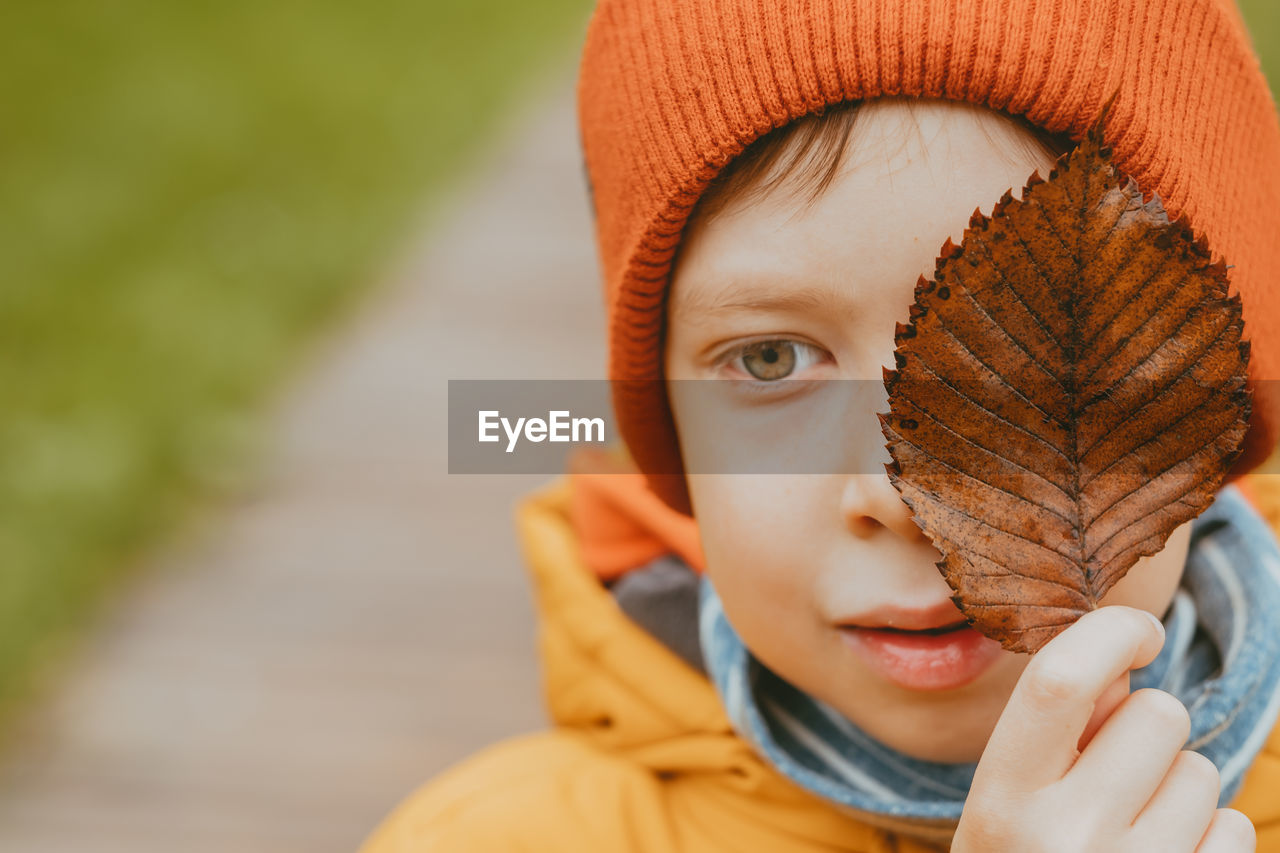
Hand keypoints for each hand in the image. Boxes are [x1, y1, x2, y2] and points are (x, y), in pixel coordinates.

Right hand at [952, 606, 1255, 851]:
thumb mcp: (1003, 808)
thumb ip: (1052, 734)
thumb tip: (1121, 661)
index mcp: (1000, 802)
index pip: (1061, 684)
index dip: (1110, 634)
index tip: (1137, 631)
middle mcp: (1065, 841)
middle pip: (1156, 714)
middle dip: (1146, 727)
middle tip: (1115, 773)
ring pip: (1202, 771)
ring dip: (1178, 787)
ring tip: (1133, 831)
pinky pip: (1236, 830)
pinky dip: (1210, 838)